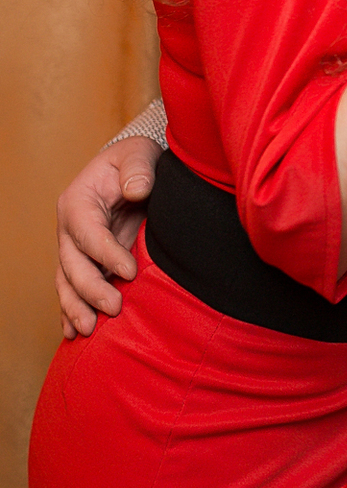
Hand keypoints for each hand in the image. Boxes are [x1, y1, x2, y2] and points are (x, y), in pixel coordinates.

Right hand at [54, 137, 158, 340]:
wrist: (136, 172)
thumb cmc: (135, 161)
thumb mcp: (138, 153)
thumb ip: (138, 168)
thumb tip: (136, 189)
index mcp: (78, 202)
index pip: (88, 233)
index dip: (106, 254)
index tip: (130, 272)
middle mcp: (70, 229)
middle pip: (72, 264)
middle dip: (89, 289)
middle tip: (114, 308)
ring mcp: (75, 249)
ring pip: (68, 282)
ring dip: (75, 307)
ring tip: (88, 330)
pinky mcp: (87, 263)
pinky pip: (74, 289)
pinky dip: (71, 311)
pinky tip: (72, 333)